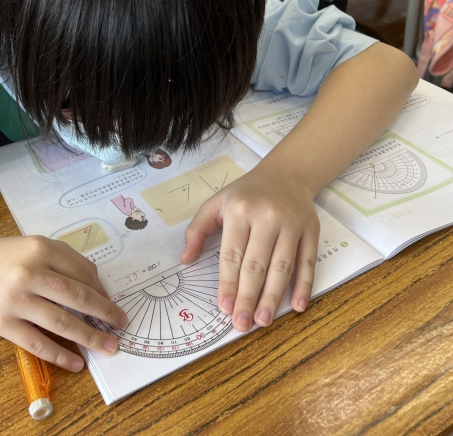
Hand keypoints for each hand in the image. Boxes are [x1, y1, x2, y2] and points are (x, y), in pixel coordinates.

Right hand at [0, 236, 127, 371]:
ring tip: (109, 347)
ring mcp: (15, 301)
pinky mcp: (4, 323)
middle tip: (121, 325)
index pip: (82, 273)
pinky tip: (77, 363)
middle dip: (105, 313)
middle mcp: (28, 274)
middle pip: (77, 298)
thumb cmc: (12, 257)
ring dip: (90, 337)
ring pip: (61, 323)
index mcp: (41, 250)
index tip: (113, 304)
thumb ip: (70, 262)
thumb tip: (101, 292)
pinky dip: (60, 355)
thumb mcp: (40, 247)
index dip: (102, 291)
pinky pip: (37, 343)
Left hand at [181, 165, 319, 331]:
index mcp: (240, 211)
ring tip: (263, 320)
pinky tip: (296, 305)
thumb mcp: (216, 203)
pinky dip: (304, 285)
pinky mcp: (311, 231)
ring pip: (282, 267)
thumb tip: (185, 259)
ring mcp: (292, 225)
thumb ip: (197, 230)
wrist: (286, 174)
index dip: (228, 283)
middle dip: (248, 297)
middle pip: (257, 265)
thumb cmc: (246, 193)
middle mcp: (267, 217)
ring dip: (273, 297)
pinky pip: (307, 262)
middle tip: (242, 323)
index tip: (224, 308)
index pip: (232, 255)